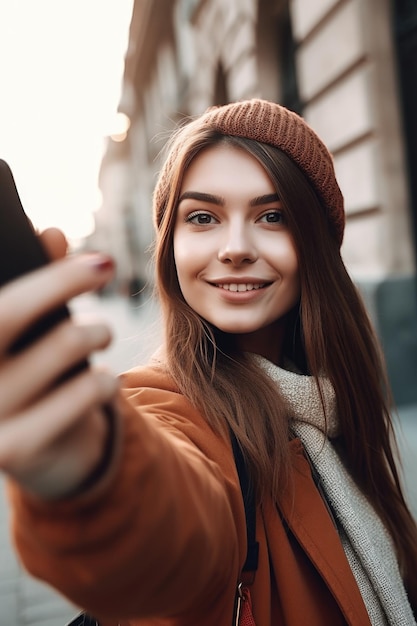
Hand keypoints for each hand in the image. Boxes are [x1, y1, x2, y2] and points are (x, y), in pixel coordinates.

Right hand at [0, 233, 118, 498]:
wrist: (28, 450)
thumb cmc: (26, 374)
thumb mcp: (27, 331)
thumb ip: (35, 286)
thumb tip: (51, 232)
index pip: (2, 305)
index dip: (48, 275)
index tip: (92, 255)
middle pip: (10, 311)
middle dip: (63, 280)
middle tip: (104, 269)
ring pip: (63, 344)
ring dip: (96, 330)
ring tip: (99, 334)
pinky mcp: (12, 450)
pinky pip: (85, 392)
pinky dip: (106, 379)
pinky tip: (105, 381)